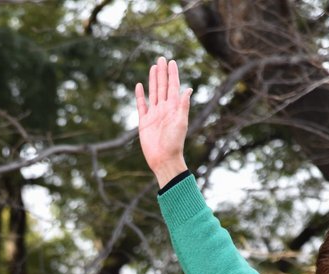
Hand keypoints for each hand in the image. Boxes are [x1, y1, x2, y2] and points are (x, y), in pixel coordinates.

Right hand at [135, 57, 191, 186]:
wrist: (164, 159)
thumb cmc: (174, 143)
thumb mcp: (181, 122)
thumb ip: (183, 106)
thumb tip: (188, 89)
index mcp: (173, 108)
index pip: (173, 86)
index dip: (172, 74)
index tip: (172, 61)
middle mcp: (164, 109)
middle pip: (162, 86)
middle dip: (162, 72)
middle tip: (162, 58)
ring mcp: (154, 114)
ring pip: (153, 93)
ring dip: (153, 80)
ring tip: (153, 67)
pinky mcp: (144, 122)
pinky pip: (142, 106)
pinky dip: (140, 96)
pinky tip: (139, 86)